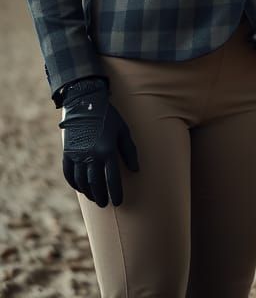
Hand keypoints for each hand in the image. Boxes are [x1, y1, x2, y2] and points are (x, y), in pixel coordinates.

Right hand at [59, 77, 138, 207]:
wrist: (86, 104)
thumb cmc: (109, 117)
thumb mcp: (123, 131)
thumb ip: (129, 151)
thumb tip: (136, 169)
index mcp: (107, 151)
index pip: (112, 179)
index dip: (116, 192)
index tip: (119, 202)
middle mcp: (91, 156)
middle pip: (96, 183)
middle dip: (102, 196)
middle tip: (106, 203)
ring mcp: (77, 156)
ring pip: (82, 182)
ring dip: (89, 192)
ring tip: (95, 198)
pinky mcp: (67, 154)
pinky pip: (69, 174)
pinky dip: (74, 184)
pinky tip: (80, 188)